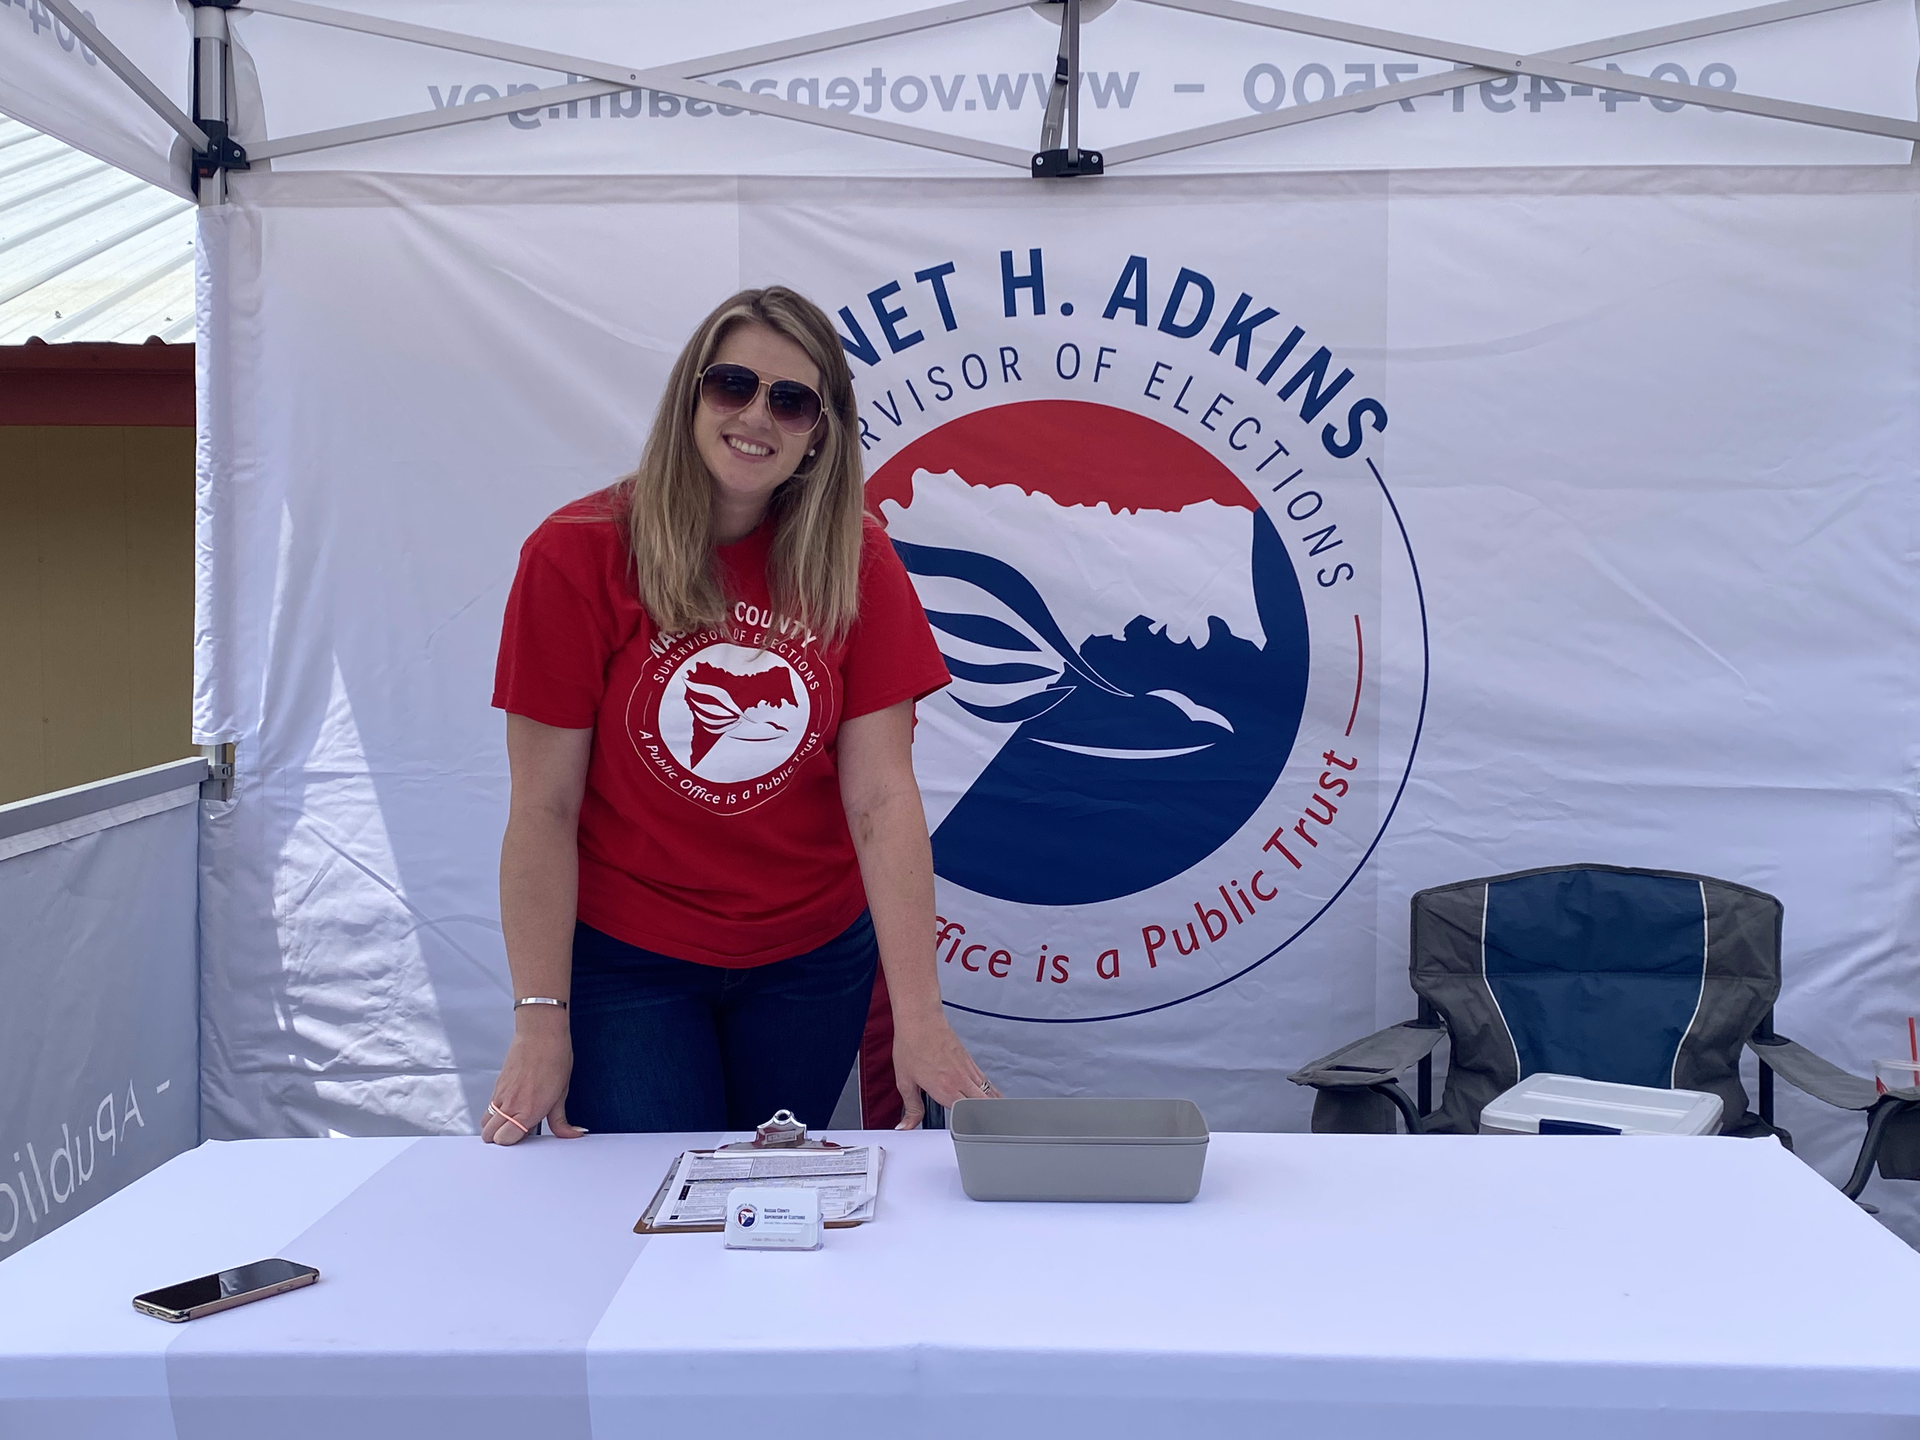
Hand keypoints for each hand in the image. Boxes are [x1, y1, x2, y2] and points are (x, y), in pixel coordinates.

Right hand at [481, 1010, 587, 1143]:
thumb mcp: (562, 1093)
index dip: (513, 1143)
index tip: (526, 1137)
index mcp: (528, 1110)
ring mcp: (501, 1095)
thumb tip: (572, 1134)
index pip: (505, 1140)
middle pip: (489, 1135)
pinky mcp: (497, 1085)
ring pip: (486, 1122)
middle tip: (518, 1131)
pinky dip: (496, 1112)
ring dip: (495, 1126)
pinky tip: (511, 1106)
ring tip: (513, 1120)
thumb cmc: (554, 1058)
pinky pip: (489, 1107)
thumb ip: (561, 1120)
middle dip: (500, 1138)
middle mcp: (510, 1105)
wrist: (541, 1033)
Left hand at [891, 1015, 999, 1128]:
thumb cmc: (911, 1045)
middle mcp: (960, 1081)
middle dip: (988, 1119)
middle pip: (984, 1106)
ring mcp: (968, 1070)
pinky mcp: (970, 1060)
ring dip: (992, 1106)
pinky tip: (989, 1096)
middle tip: (988, 1129)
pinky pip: (985, 1080)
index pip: (966, 1116)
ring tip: (996, 1118)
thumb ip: (911, 1108)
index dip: (970, 1127)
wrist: (920, 1019)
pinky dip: (989, 1091)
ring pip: (989, 1093)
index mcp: (944, 1089)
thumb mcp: (905, 1081)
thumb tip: (907, 1125)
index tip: (969, 1134)